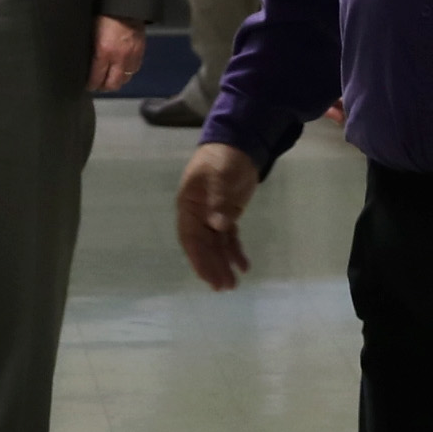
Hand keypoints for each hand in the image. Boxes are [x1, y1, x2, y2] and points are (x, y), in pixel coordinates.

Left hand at [88, 16, 146, 93]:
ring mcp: (132, 56)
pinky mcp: (140, 52)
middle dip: (104, 87)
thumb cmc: (103, 15)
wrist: (126, 4)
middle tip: (98, 85)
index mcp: (103, 52)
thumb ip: (91, 49)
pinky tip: (121, 70)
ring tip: (110, 78)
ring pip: (125, 79)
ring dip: (116, 81)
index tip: (88, 86)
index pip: (97, 77)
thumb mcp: (91, 32)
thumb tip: (86, 62)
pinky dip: (127, 72)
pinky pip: (134, 70)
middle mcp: (119, 58)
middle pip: (113, 83)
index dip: (91, 85)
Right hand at [174, 142, 260, 290]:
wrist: (237, 144)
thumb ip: (218, 200)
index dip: (198, 258)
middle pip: (203, 246)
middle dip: (212, 267)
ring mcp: (212, 216)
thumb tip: (218, 226)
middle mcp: (197, 214)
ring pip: (216, 245)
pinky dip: (235, 252)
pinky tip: (243, 266)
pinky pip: (228, 238)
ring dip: (223, 263)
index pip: (190, 237)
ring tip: (232, 284)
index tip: (207, 277)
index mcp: (189, 205)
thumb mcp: (219, 176)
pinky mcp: (227, 215)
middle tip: (223, 287)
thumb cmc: (222, 158)